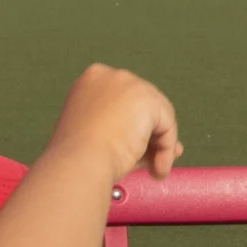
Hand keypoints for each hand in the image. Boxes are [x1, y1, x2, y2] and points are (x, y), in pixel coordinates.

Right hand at [44, 65, 181, 183]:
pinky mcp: (148, 100)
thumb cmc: (79, 157)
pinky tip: (156, 168)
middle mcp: (110, 76)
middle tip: (156, 161)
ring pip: (159, 116)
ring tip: (155, 170)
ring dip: (161, 145)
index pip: (124, 102)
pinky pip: (168, 126)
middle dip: (153, 134)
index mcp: (90, 82)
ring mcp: (130, 84)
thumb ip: (124, 131)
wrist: (78, 163)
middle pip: (144, 106)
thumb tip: (155, 142)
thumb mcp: (95, 135)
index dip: (134, 126)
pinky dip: (166, 149)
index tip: (138, 149)